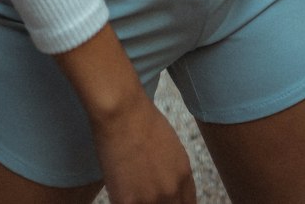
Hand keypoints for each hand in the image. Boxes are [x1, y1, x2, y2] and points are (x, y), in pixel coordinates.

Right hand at [53, 24, 195, 203]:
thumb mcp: (170, 145)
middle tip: (146, 195)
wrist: (121, 109)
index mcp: (184, 176)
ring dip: (141, 203)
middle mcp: (172, 191)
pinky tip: (120, 193)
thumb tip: (167, 184)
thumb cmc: (141, 118)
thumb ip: (172, 170)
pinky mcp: (128, 202)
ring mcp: (151, 199)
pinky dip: (124, 202)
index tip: (166, 201)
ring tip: (132, 192)